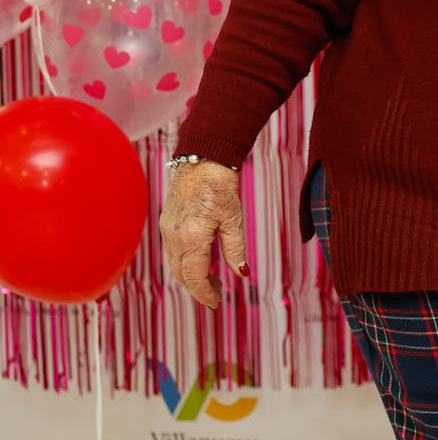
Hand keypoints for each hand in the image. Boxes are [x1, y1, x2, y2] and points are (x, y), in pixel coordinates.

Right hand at [158, 161, 248, 308]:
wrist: (201, 161)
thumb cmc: (220, 186)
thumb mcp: (233, 219)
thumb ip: (235, 249)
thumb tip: (242, 274)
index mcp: (192, 238)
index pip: (195, 277)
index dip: (205, 294)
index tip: (216, 303)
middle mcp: (174, 237)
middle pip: (182, 275)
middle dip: (198, 288)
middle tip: (216, 295)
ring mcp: (167, 230)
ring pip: (175, 265)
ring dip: (191, 276)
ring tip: (213, 280)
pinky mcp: (166, 223)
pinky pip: (172, 251)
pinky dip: (185, 262)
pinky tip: (201, 260)